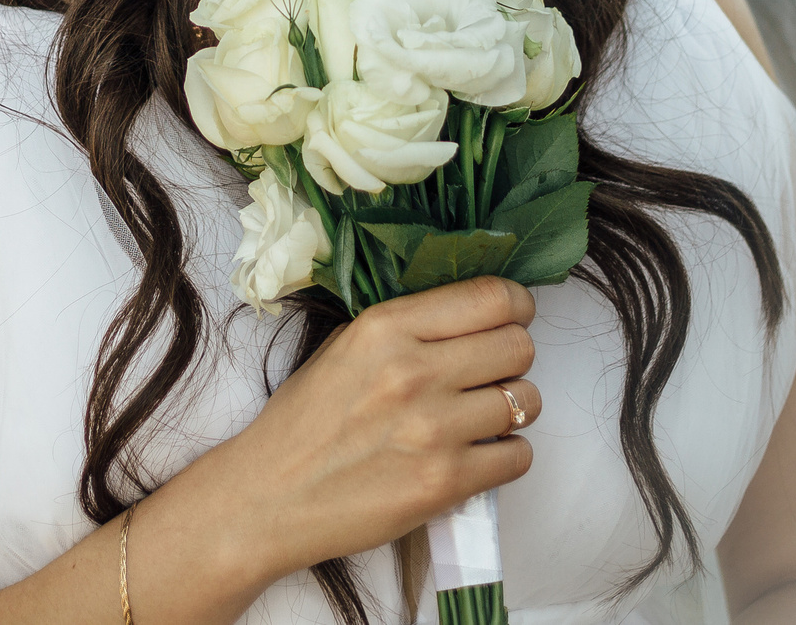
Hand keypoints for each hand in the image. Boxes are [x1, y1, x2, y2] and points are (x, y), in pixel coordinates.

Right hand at [155, 276, 543, 593]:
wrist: (269, 498)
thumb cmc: (305, 422)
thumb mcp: (346, 346)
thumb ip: (409, 325)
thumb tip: (476, 312)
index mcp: (387, 326)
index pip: (492, 297)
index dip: (516, 306)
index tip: (513, 318)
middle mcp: (414, 370)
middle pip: (520, 346)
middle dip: (513, 358)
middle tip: (491, 373)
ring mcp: (433, 429)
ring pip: (526, 401)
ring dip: (512, 409)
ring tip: (481, 417)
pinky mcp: (445, 483)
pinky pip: (518, 456)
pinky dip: (506, 456)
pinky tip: (476, 454)